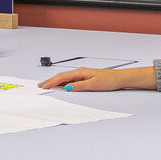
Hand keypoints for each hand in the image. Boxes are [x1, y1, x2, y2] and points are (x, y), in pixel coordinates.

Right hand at [39, 66, 155, 91]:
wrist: (119, 78)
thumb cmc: (109, 80)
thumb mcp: (93, 85)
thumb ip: (79, 86)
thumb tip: (68, 88)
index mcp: (80, 72)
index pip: (62, 77)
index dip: (52, 82)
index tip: (44, 86)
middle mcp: (80, 72)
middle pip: (61, 76)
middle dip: (50, 81)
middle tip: (41, 85)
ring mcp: (82, 74)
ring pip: (65, 77)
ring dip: (55, 81)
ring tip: (47, 85)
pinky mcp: (84, 77)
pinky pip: (70, 79)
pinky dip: (62, 82)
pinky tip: (61, 85)